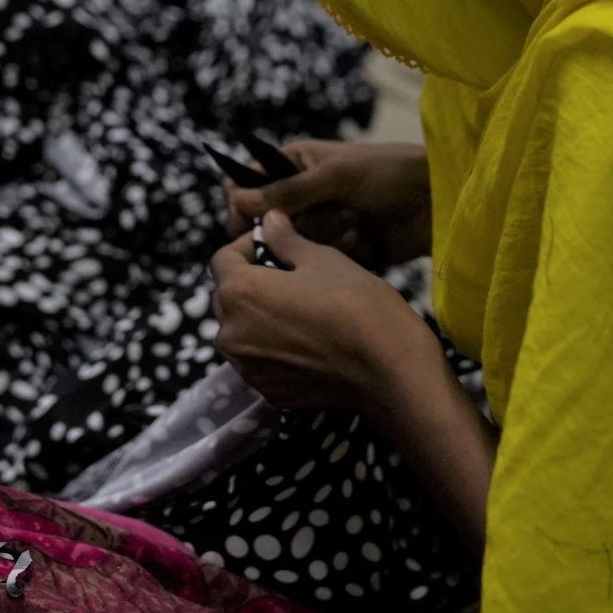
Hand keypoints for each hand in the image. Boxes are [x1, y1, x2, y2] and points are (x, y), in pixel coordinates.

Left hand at [210, 211, 441, 410]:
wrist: (390, 368)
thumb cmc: (356, 303)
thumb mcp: (322, 259)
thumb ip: (285, 240)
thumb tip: (269, 220)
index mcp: (238, 293)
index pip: (222, 259)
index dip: (248, 245)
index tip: (277, 245)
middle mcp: (230, 334)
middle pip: (228, 297)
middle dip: (252, 282)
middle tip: (292, 276)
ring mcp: (248, 369)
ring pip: (242, 331)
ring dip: (260, 317)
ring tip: (301, 311)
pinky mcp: (268, 392)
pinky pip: (260, 361)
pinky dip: (274, 349)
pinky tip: (309, 342)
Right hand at [225, 140, 432, 269]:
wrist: (438, 202)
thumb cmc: (389, 172)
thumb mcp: (336, 175)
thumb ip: (286, 190)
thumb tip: (236, 199)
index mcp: (293, 165)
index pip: (247, 188)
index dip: (244, 208)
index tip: (251, 225)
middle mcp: (301, 196)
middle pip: (270, 225)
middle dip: (305, 222)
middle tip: (342, 208)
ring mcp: (319, 225)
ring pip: (293, 247)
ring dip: (326, 236)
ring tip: (358, 220)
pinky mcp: (336, 252)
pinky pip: (318, 263)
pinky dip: (340, 254)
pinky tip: (365, 240)